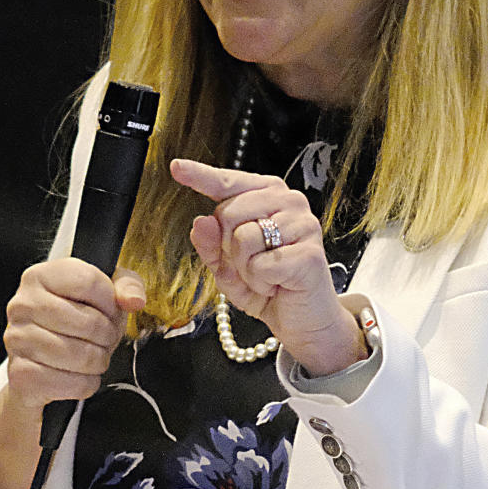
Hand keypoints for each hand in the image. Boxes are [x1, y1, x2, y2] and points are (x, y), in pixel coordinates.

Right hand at [2, 257, 145, 409]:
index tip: (109, 311)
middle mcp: (22, 304)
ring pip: (80, 356)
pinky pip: (70, 383)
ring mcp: (17, 339)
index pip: (89, 282)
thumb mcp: (105, 292)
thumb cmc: (76, 319)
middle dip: (108, 336)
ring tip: (93, 356)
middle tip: (104, 339)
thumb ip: (127, 286)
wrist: (43, 359)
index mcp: (41, 276)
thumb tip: (135, 300)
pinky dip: (84, 384)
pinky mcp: (20, 374)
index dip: (111, 302)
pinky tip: (78, 374)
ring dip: (98, 361)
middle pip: (89, 322)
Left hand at [170, 158, 366, 374]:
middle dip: (228, 247)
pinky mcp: (310, 253)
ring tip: (265, 276)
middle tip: (251, 265)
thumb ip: (211, 244)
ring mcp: (303, 225)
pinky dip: (260, 282)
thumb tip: (201, 222)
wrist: (305, 321)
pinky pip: (261, 264)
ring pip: (243, 238)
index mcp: (269, 196)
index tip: (177, 167)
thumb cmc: (270, 288)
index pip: (229, 182)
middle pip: (229, 212)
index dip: (201, 176)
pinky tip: (277, 285)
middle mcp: (289, 202)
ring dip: (245, 268)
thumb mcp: (227, 267)